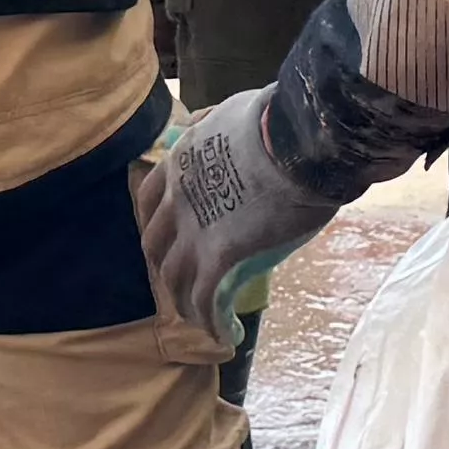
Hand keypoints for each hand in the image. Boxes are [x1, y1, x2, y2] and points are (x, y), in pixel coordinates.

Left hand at [142, 96, 335, 345]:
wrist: (299, 140)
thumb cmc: (279, 121)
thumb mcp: (231, 114)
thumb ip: (214, 125)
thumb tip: (211, 122)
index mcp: (180, 162)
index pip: (149, 201)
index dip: (156, 225)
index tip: (168, 239)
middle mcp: (177, 198)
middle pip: (156, 245)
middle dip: (166, 269)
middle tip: (184, 284)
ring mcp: (194, 230)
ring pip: (176, 280)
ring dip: (186, 305)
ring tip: (204, 320)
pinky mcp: (219, 256)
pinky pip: (206, 300)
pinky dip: (212, 322)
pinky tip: (226, 335)